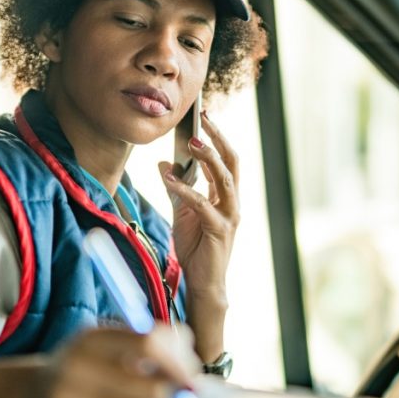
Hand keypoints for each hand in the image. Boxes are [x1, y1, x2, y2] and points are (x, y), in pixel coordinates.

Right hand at [36, 327, 192, 397]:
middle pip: (149, 391)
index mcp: (90, 339)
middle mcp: (74, 369)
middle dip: (166, 397)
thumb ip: (152, 343)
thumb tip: (190, 366)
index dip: (177, 363)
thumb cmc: (86, 366)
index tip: (190, 377)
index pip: (148, 344)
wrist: (31, 396)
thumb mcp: (110, 342)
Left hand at [158, 112, 239, 360]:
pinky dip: (184, 189)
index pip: (226, 159)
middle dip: (219, 137)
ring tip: (191, 140)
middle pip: (232, 161)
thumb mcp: (183, 212)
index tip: (204, 115)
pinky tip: (168, 178)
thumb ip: (177, 187)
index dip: (217, 136)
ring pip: (224, 178)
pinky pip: (202, 204)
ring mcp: (229, 215)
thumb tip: (164, 162)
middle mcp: (233, 202)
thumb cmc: (196, 248)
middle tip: (203, 118)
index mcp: (226, 195)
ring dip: (208, 157)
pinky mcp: (219, 230)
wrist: (203, 282)